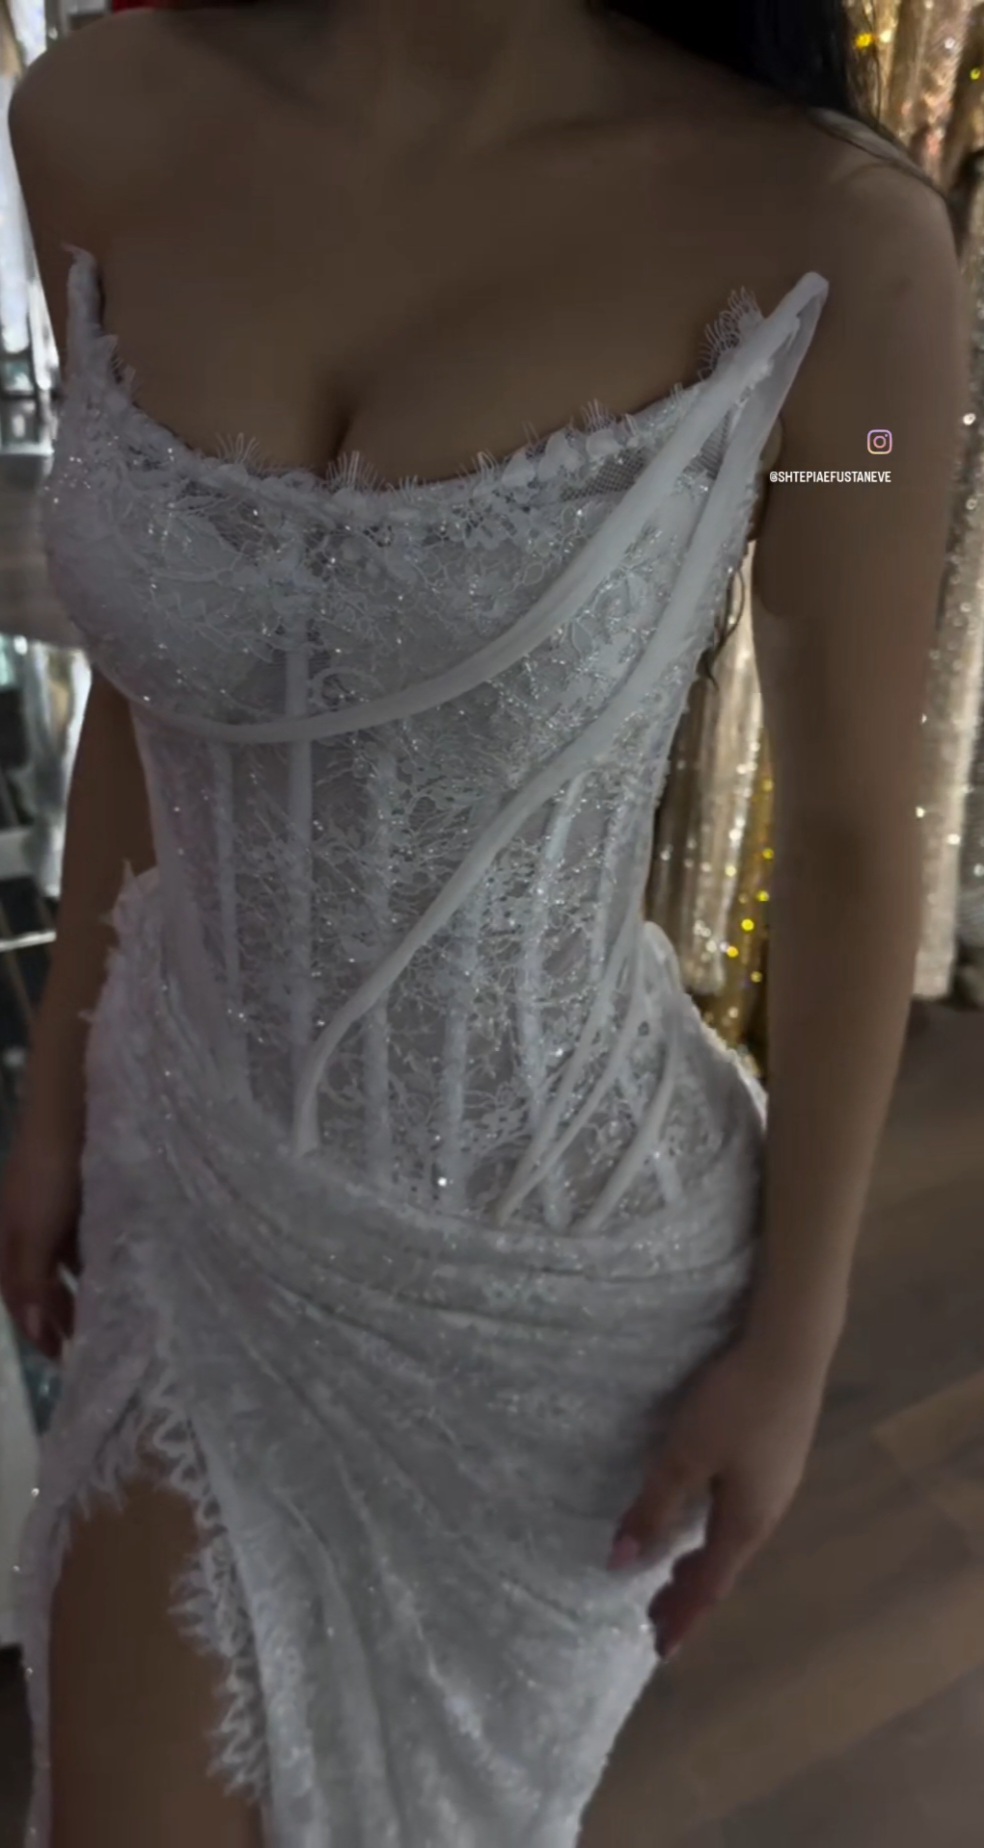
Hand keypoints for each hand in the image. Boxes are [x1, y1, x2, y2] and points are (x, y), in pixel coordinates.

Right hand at [0, 1108, 81, 1361]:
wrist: (72, 1110)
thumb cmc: (50, 1175)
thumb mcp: (36, 1232)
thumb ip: (32, 1279)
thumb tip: (34, 1332)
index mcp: (7, 1239)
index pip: (17, 1297)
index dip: (35, 1328)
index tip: (61, 1358)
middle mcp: (25, 1227)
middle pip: (37, 1281)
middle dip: (55, 1313)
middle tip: (84, 1342)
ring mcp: (52, 1209)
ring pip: (60, 1261)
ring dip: (75, 1288)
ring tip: (101, 1312)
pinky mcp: (80, 1194)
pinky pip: (82, 1238)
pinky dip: (92, 1259)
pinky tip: (113, 1266)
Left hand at [607, 1332, 828, 1657]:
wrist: (790, 1349)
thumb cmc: (734, 1404)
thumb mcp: (685, 1456)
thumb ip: (654, 1508)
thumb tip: (621, 1562)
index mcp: (745, 1522)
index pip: (709, 1585)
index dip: (683, 1616)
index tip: (660, 1649)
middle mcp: (766, 1513)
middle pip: (723, 1567)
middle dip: (689, 1595)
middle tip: (656, 1619)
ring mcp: (775, 1485)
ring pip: (732, 1540)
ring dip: (701, 1564)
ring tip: (673, 1577)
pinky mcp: (775, 1458)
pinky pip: (739, 1516)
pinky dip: (714, 1535)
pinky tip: (703, 1520)